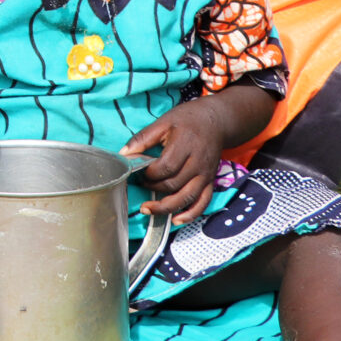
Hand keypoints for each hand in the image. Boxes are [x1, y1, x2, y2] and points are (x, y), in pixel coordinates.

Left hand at [122, 103, 224, 223]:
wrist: (216, 121)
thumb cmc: (187, 119)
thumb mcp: (164, 121)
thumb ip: (143, 138)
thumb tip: (123, 154)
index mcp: (186, 145)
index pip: (166, 167)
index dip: (150, 173)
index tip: (140, 171)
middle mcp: (198, 163)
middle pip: (175, 184)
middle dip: (154, 188)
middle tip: (140, 185)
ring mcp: (206, 174)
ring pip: (187, 197)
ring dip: (167, 207)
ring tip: (148, 209)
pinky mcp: (210, 181)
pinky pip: (203, 202)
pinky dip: (191, 214)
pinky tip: (176, 220)